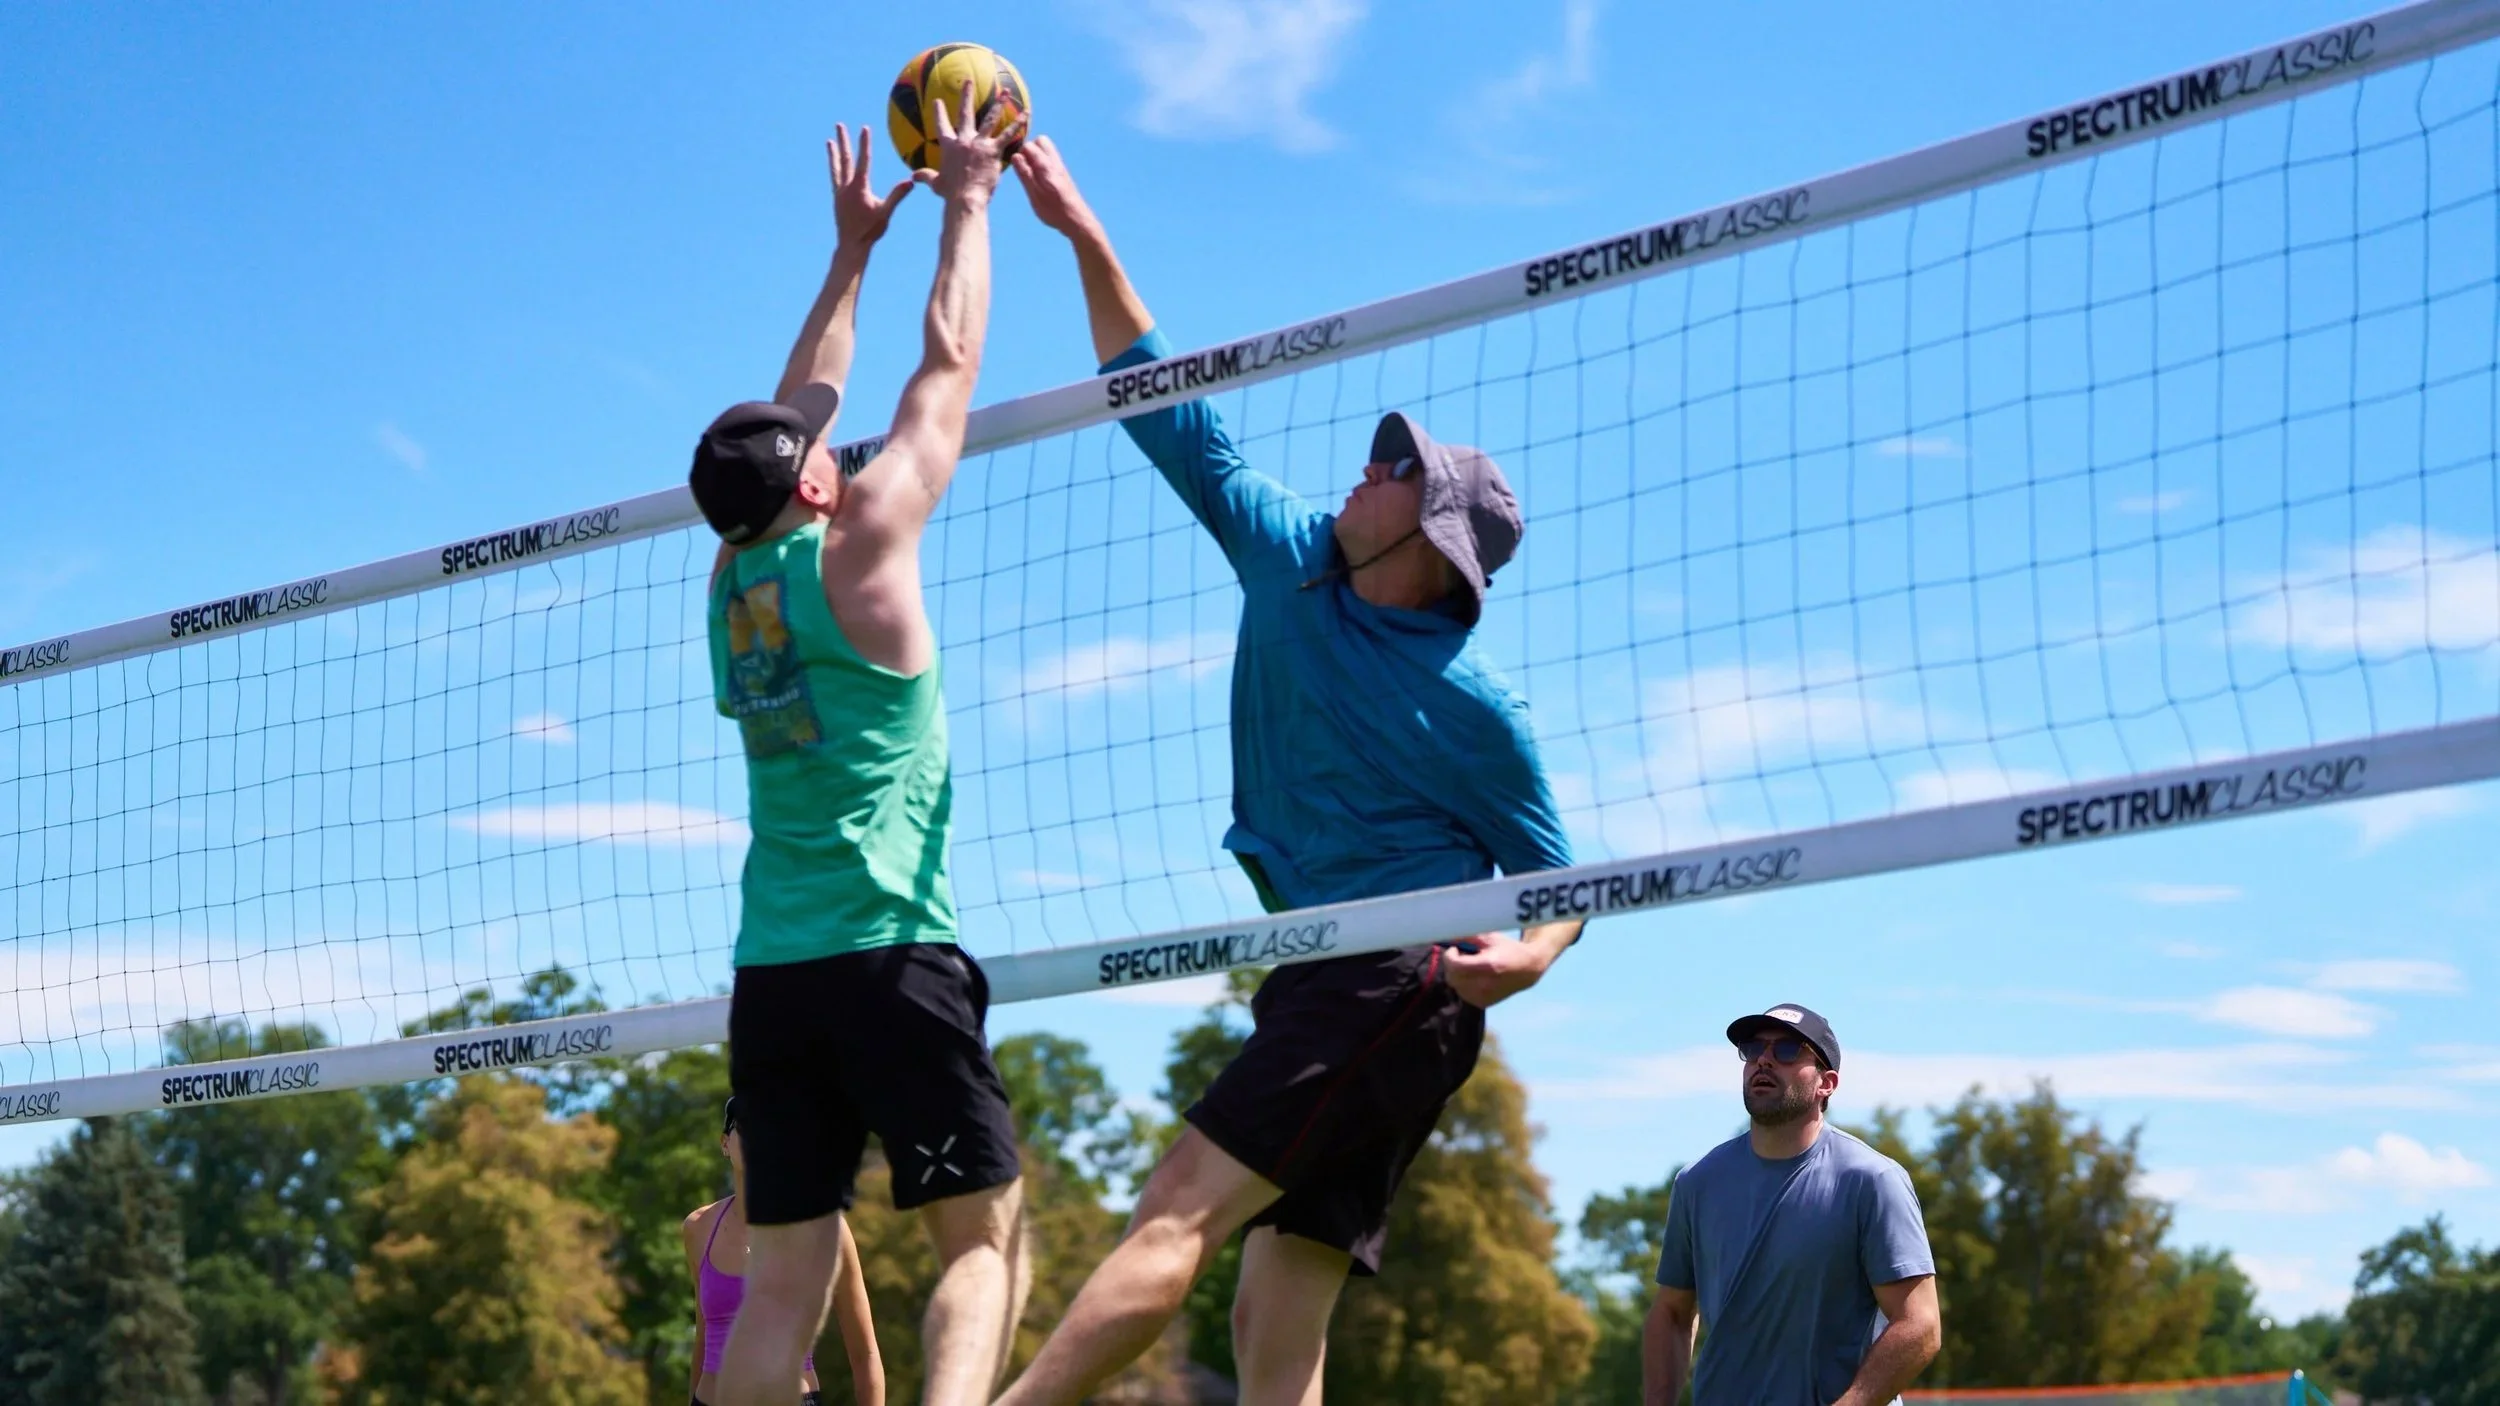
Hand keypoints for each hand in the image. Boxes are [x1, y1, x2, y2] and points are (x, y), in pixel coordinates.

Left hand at [830, 123, 913, 250]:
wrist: (851, 245)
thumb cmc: (870, 231)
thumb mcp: (886, 213)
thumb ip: (897, 195)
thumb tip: (910, 181)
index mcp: (859, 188)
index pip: (863, 161)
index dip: (865, 143)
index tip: (865, 128)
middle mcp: (846, 187)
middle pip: (845, 159)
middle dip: (844, 141)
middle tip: (839, 125)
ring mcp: (840, 192)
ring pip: (837, 167)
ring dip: (834, 153)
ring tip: (830, 140)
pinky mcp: (837, 199)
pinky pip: (835, 178)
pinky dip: (834, 168)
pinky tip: (834, 163)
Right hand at [914, 79, 1016, 206]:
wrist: (965, 199)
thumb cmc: (951, 194)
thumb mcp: (936, 184)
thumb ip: (925, 176)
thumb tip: (913, 177)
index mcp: (949, 146)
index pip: (942, 125)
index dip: (939, 112)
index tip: (938, 101)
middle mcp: (963, 140)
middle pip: (965, 112)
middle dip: (966, 95)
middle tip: (968, 81)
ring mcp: (979, 143)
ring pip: (990, 118)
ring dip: (998, 104)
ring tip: (1005, 92)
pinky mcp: (993, 151)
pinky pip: (1008, 134)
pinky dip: (1018, 124)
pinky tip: (1026, 114)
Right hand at [1011, 134, 1097, 237]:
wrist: (1076, 218)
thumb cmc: (1054, 209)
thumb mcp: (1034, 194)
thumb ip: (1025, 173)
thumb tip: (1015, 156)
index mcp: (1045, 166)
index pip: (1029, 145)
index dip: (1019, 153)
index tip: (1016, 166)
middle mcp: (1054, 162)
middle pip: (1040, 141)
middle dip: (1029, 149)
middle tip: (1024, 166)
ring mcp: (1060, 167)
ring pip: (1046, 149)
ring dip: (1036, 155)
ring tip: (1031, 173)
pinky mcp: (1062, 174)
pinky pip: (1050, 159)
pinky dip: (1043, 162)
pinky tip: (1040, 178)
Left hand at [1441, 933, 1556, 1008]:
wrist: (1527, 970)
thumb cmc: (1507, 950)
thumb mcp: (1489, 938)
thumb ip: (1467, 937)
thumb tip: (1447, 935)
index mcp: (1488, 966)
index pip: (1455, 965)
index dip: (1450, 956)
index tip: (1455, 949)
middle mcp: (1484, 985)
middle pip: (1452, 977)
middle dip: (1453, 965)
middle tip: (1462, 956)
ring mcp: (1483, 997)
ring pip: (1456, 986)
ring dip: (1458, 975)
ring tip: (1471, 966)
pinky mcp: (1483, 1003)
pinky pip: (1462, 993)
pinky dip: (1464, 984)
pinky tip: (1475, 977)